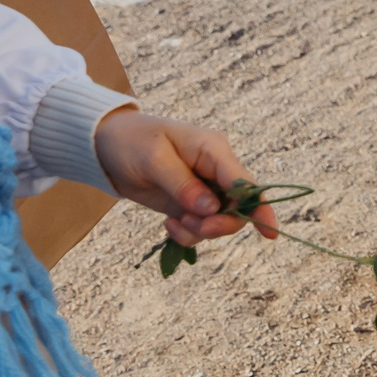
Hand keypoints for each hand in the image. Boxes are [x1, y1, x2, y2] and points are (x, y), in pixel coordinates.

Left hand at [93, 110, 278, 245]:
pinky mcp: (190, 204)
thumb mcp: (154, 159)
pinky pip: (200, 227)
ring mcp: (204, 189)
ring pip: (220, 221)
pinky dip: (187, 234)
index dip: (260, 207)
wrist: (106, 145)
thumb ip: (183, 184)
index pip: (245, 181)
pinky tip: (168, 225)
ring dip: (199, 230)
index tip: (269, 232)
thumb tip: (212, 208)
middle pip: (237, 207)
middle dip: (218, 224)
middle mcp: (215, 170)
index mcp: (214, 150)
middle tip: (189, 225)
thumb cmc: (131, 141)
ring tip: (173, 222)